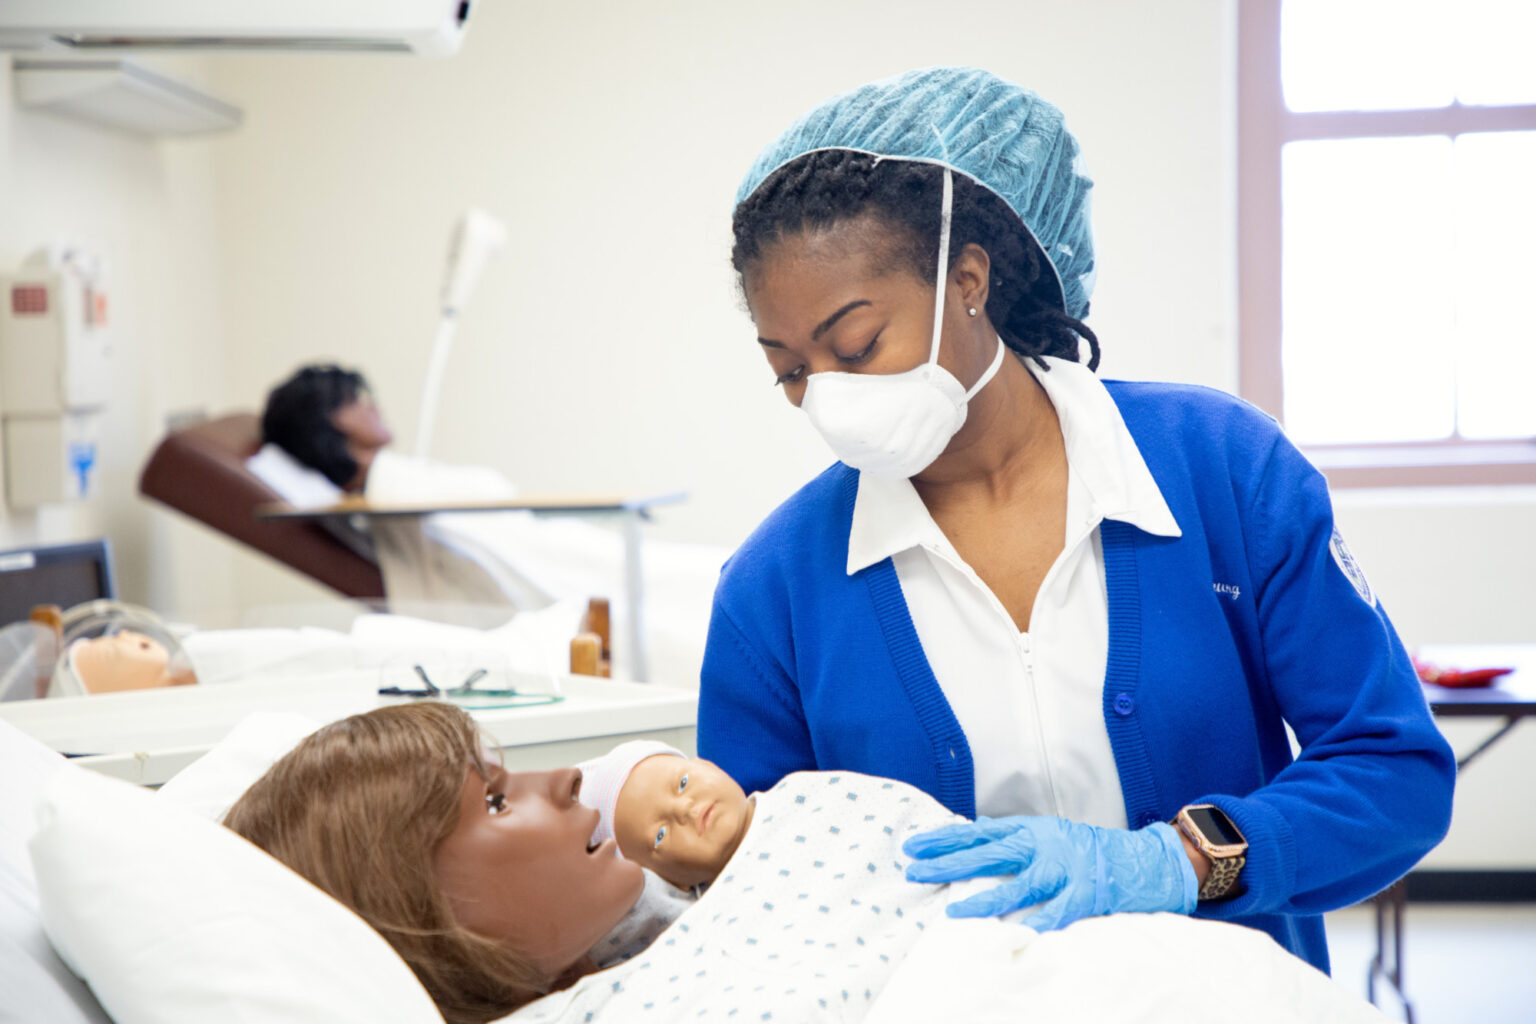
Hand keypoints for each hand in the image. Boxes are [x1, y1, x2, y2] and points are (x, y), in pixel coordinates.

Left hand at [903, 815, 1197, 930]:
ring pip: (1020, 884)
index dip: (944, 839)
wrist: (1142, 859)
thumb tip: (971, 833)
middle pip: (990, 853)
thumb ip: (1012, 835)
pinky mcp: (1087, 892)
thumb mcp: (1046, 833)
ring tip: (953, 911)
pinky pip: (1059, 911)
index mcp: (1031, 829)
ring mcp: (1067, 868)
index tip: (913, 847)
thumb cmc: (1086, 849)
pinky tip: (1018, 934)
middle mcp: (1045, 844)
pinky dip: (1040, 922)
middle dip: (949, 863)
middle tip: (914, 870)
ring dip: (985, 900)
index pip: (978, 832)